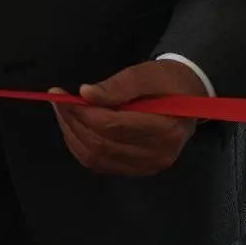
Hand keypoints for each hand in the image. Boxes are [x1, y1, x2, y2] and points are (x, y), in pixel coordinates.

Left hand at [50, 56, 207, 175]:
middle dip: (72, 122)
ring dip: (72, 134)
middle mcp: (157, 154)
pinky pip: (100, 163)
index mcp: (165, 129)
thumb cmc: (167, 83)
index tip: (60, 95)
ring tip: (63, 112)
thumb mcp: (146, 74)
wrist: (188, 100)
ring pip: (96, 157)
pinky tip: (75, 127)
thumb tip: (86, 94)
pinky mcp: (137, 170)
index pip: (111, 126)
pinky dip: (81, 146)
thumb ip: (118, 86)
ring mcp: (147, 166)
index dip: (81, 112)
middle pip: (101, 144)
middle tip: (57, 101)